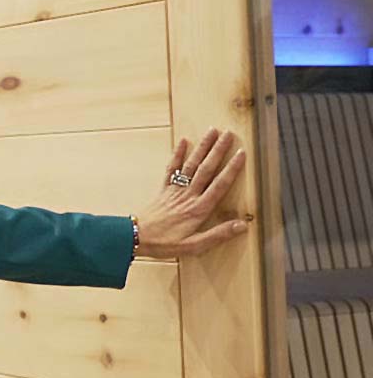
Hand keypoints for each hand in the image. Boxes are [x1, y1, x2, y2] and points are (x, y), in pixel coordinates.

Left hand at [135, 127, 251, 258]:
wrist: (136, 237)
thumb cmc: (165, 243)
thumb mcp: (194, 246)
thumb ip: (218, 234)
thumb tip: (243, 225)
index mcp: (198, 209)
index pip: (219, 185)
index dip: (231, 169)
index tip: (241, 153)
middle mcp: (188, 195)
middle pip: (206, 169)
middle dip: (218, 150)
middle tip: (229, 134)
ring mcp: (175, 190)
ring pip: (191, 165)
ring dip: (202, 147)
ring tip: (212, 131)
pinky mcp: (164, 189)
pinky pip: (171, 169)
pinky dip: (177, 154)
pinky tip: (184, 141)